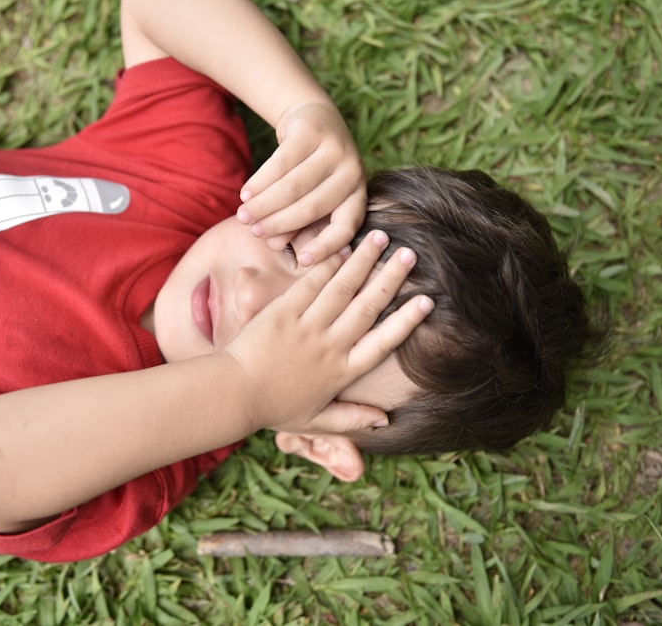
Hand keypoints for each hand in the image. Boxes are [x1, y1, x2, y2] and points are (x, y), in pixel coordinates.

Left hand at [222, 231, 433, 431]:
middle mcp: (329, 346)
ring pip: (342, 289)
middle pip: (367, 307)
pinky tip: (342, 247)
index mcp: (341, 373)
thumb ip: (352, 419)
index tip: (427, 301)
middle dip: (390, 279)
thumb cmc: (273, 409)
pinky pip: (310, 285)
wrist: (233, 395)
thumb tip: (385, 419)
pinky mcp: (283, 312)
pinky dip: (327, 265)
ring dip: (363, 262)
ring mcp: (306, 327)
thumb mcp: (316, 421)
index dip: (406, 321)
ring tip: (381, 238)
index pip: (382, 344)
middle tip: (410, 255)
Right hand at [236, 102, 365, 265]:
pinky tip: (246, 193)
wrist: (313, 120)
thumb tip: (274, 245)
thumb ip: (298, 225)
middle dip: (279, 223)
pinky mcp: (311, 131)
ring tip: (243, 215)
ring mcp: (334, 149)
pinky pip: (280, 163)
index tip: (301, 261)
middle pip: (311, 207)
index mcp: (357, 196)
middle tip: (254, 232)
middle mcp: (352, 173)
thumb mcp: (312, 199)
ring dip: (264, 204)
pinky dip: (260, 181)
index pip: (345, 227)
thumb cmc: (312, 172)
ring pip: (293, 186)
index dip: (325, 247)